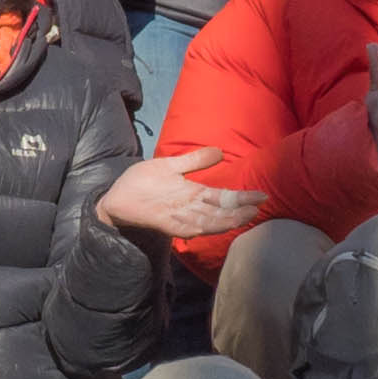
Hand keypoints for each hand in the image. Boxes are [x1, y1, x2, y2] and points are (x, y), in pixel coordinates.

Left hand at [95, 147, 267, 239]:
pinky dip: (194, 227)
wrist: (116, 195)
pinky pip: (180, 227)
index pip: (223, 197)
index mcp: (192, 194)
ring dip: (223, 221)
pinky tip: (206, 225)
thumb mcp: (170, 166)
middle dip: (238, 211)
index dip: (241, 197)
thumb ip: (194, 160)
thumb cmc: (143, 183)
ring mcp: (175, 216)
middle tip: (257, 209)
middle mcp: (188, 207)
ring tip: (242, 218)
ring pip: (205, 222)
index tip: (261, 196)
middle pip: (219, 211)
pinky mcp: (160, 221)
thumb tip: (220, 151)